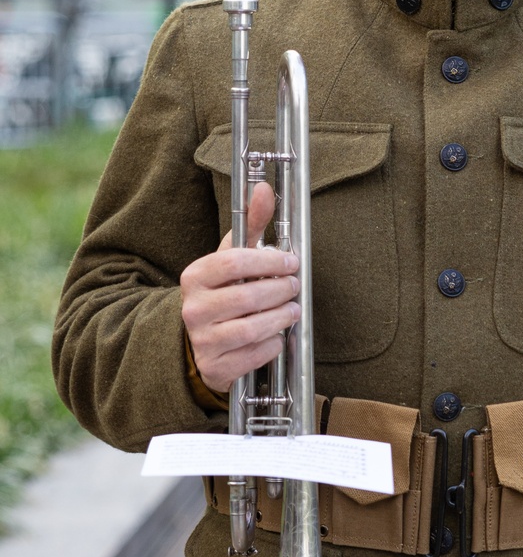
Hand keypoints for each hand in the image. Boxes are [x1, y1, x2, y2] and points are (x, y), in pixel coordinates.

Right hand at [180, 182, 300, 393]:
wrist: (198, 343)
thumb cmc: (222, 294)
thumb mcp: (231, 258)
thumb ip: (251, 225)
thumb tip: (264, 188)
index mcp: (195, 277)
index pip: (234, 262)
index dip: (269, 261)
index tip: (291, 262)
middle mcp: (193, 309)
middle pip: (248, 296)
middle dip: (280, 290)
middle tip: (295, 286)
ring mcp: (203, 341)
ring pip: (253, 328)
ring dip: (281, 317)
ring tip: (293, 310)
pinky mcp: (216, 368)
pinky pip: (254, 355)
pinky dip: (273, 344)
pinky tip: (277, 335)